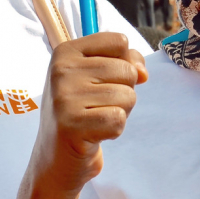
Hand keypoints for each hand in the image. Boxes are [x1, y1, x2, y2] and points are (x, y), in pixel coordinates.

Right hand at [25, 33, 147, 198]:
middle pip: (127, 70)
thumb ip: (126, 62)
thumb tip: (143, 72)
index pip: (119, 41)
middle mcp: (61, 70)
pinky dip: (113, 131)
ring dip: (120, 113)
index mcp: (65, 51)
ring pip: (127, 96)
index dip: (125, 63)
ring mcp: (64, 98)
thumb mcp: (96, 77)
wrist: (56, 157)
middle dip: (123, 92)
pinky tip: (94, 134)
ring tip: (95, 120)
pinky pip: (119, 120)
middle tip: (97, 106)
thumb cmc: (80, 112)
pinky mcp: (72, 125)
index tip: (107, 79)